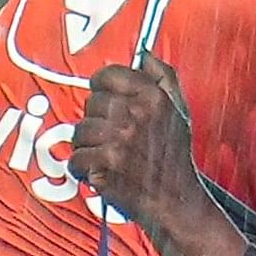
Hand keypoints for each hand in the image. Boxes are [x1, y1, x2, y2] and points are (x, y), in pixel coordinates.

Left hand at [69, 57, 198, 223]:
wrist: (176, 201)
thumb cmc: (174, 157)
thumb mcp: (179, 110)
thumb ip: (164, 77)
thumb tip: (144, 54)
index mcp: (153, 96)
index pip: (107, 75)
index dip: (100, 88)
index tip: (103, 100)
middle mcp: (136, 113)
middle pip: (90, 104)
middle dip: (96, 122)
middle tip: (110, 138)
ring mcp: (120, 138)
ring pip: (79, 131)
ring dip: (87, 147)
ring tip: (105, 156)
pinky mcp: (106, 163)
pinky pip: (76, 158)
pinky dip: (82, 169)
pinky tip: (98, 172)